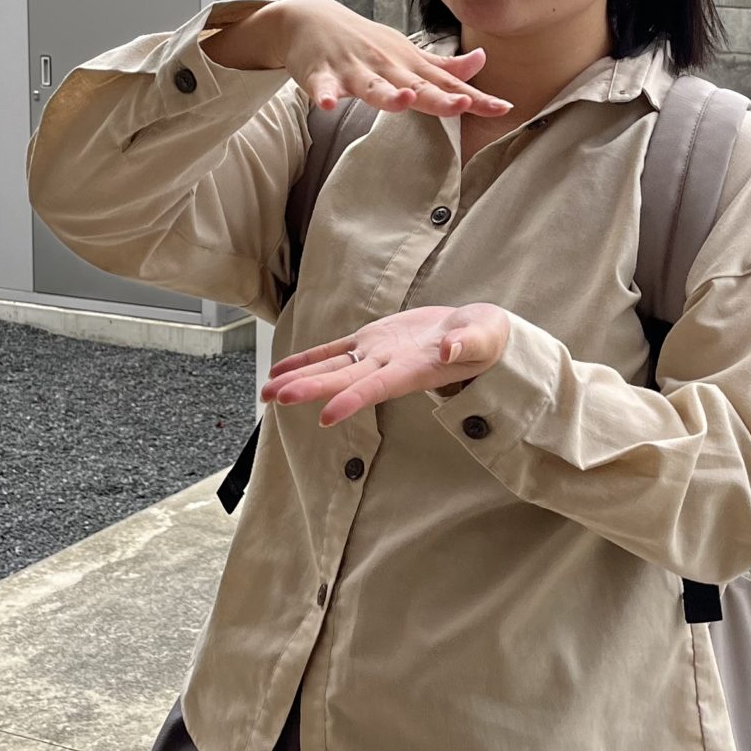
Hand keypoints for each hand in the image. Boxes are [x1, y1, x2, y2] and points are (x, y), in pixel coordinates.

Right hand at [213, 0, 512, 120]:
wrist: (311, 19)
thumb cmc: (366, 41)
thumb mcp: (408, 53)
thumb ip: (444, 66)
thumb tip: (482, 61)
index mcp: (409, 66)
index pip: (448, 85)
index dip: (475, 98)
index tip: (503, 108)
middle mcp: (386, 67)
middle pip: (415, 86)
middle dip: (439, 97)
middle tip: (462, 105)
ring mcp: (353, 70)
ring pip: (372, 86)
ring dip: (387, 94)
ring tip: (402, 100)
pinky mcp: (321, 74)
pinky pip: (323, 88)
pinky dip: (324, 95)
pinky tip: (327, 105)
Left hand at [262, 303, 511, 426]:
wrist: (476, 332)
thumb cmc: (486, 338)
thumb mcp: (484, 336)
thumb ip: (468, 343)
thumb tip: (451, 348)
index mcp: (415, 369)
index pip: (379, 386)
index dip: (353, 400)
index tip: (326, 417)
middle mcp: (389, 366)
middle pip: (344, 380)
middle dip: (310, 389)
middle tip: (275, 399)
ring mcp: (376, 354)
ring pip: (331, 369)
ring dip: (298, 380)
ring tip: (264, 393)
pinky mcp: (371, 339)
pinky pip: (332, 351)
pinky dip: (306, 359)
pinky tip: (279, 369)